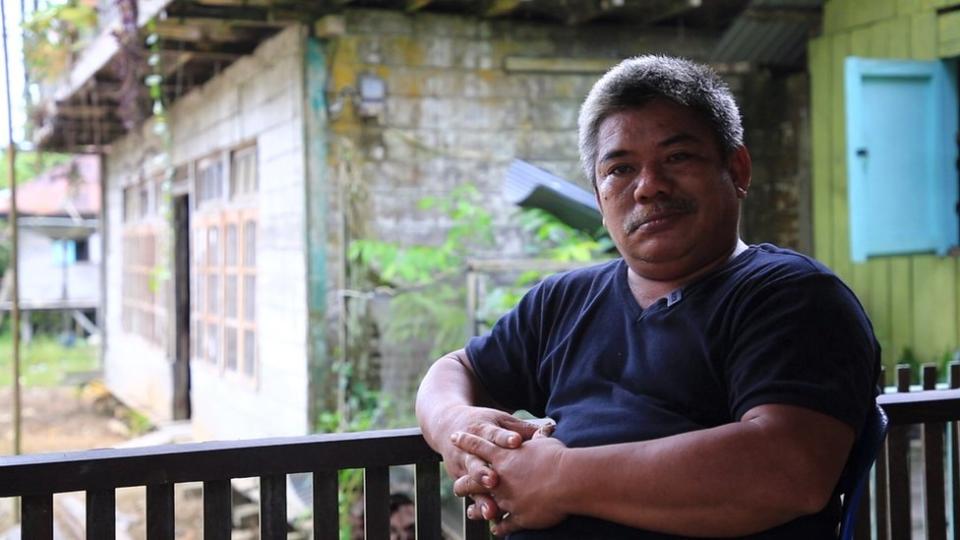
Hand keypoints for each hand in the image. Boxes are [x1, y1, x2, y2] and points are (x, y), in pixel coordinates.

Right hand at [434, 406, 539, 519]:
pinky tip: (488, 515)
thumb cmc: (483, 424)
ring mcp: (464, 466)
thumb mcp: (500, 420)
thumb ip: (520, 427)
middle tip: (494, 480)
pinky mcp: (461, 480)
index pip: (493, 434)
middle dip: (483, 472)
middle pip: (476, 461)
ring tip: (491, 509)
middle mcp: (469, 450)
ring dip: (480, 496)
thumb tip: (547, 428)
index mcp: (481, 430)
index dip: (504, 438)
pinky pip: (471, 495)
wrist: (448, 426)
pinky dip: (479, 505)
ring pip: (471, 482)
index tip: (516, 442)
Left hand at [452, 432, 568, 535]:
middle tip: (456, 486)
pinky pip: (504, 525)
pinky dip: (499, 528)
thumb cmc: (557, 457)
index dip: (466, 441)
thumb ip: (538, 438)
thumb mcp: (544, 442)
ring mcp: (507, 499)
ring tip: (471, 512)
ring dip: (478, 509)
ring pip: (485, 505)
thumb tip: (544, 428)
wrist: (567, 480)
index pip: (479, 446)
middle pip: (473, 480)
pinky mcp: (518, 517)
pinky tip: (495, 529)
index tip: (454, 437)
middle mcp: (500, 478)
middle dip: (463, 483)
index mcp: (504, 456)